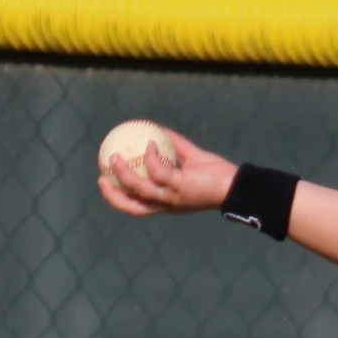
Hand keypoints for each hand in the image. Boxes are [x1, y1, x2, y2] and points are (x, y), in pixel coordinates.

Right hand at [97, 126, 235, 216]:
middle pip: (133, 207)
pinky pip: (158, 171)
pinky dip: (151, 157)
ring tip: (115, 156)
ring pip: (140, 189)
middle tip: (101, 177)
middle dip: (113, 196)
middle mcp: (167, 204)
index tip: (105, 181)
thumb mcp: (191, 160)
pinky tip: (150, 143)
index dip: (118, 198)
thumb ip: (174, 147)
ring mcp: (173, 197)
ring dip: (124, 174)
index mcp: (167, 202)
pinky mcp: (180, 187)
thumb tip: (157, 130)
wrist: (235, 184)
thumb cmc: (216, 175)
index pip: (138, 206)